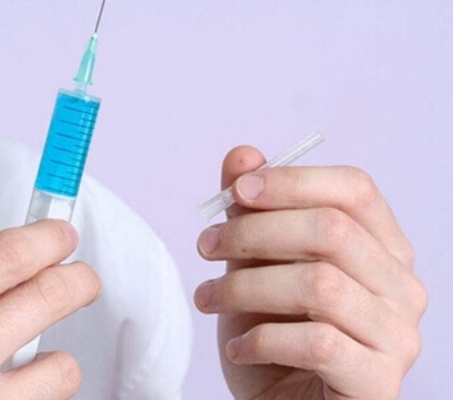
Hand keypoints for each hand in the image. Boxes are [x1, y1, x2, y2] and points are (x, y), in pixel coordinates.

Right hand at [0, 220, 100, 399]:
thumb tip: (22, 263)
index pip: (7, 256)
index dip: (48, 238)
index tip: (61, 236)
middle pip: (50, 296)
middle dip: (81, 280)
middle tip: (82, 280)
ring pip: (63, 366)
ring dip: (58, 358)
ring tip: (34, 362)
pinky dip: (43, 396)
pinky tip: (17, 394)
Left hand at [195, 146, 426, 399]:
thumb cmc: (271, 330)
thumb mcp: (253, 263)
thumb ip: (252, 210)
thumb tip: (242, 156)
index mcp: (381, 247)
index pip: (354, 190)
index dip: (293, 181)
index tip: (237, 191)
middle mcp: (401, 286)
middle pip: (333, 231)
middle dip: (253, 232)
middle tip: (206, 245)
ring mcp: (397, 336)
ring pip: (320, 285)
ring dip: (245, 286)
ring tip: (208, 296)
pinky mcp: (378, 382)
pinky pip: (317, 343)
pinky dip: (261, 339)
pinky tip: (237, 345)